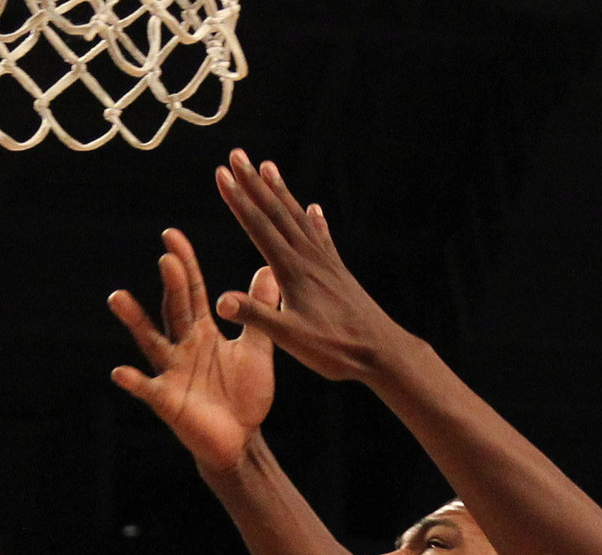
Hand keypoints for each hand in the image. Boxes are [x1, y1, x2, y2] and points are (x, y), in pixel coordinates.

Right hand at [109, 228, 277, 471]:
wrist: (241, 440)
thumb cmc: (244, 395)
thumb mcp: (257, 348)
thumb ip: (258, 311)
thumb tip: (267, 270)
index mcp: (203, 332)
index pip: (193, 291)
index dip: (184, 264)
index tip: (172, 235)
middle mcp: (183, 346)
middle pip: (175, 309)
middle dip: (172, 285)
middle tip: (167, 257)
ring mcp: (172, 372)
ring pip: (151, 342)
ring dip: (135, 321)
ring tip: (118, 297)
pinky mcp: (168, 401)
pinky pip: (148, 390)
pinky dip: (134, 382)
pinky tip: (120, 372)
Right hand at [210, 150, 408, 382]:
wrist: (381, 352)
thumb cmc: (335, 349)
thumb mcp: (290, 338)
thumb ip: (256, 316)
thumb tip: (220, 301)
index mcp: (292, 271)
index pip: (259, 227)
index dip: (238, 199)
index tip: (221, 173)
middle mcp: (309, 258)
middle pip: (277, 212)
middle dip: (253, 183)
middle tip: (237, 155)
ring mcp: (326, 263)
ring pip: (298, 218)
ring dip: (281, 192)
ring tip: (268, 167)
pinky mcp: (339, 272)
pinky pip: (322, 237)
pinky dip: (314, 220)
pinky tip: (314, 209)